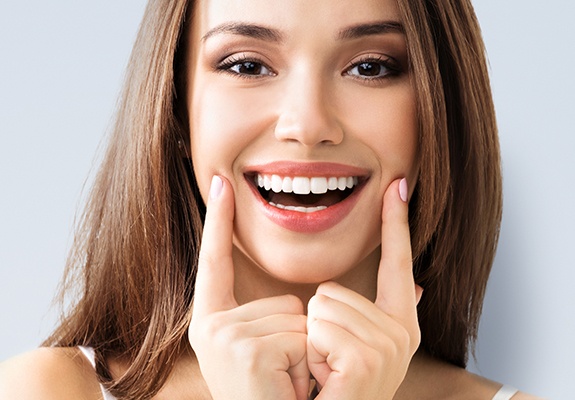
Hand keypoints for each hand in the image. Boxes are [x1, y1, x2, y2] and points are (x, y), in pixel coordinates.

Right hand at [188, 176, 309, 399]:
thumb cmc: (274, 397)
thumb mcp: (278, 352)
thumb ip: (302, 318)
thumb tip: (406, 285)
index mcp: (215, 322)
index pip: (216, 261)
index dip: (218, 222)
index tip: (221, 183)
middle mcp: (210, 326)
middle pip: (287, 300)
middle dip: (300, 340)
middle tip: (282, 378)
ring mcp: (221, 336)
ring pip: (298, 318)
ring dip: (305, 355)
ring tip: (283, 385)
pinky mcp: (241, 347)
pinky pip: (300, 336)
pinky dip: (306, 365)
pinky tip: (285, 389)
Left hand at [306, 178, 421, 399]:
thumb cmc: (333, 391)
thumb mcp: (356, 348)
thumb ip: (383, 312)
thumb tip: (417, 287)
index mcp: (398, 325)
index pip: (397, 263)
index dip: (396, 224)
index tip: (397, 185)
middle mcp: (400, 335)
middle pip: (333, 289)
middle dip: (317, 325)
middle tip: (329, 364)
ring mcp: (388, 348)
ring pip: (321, 305)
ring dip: (311, 341)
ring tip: (327, 373)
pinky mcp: (367, 359)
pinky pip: (318, 326)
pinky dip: (310, 353)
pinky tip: (326, 380)